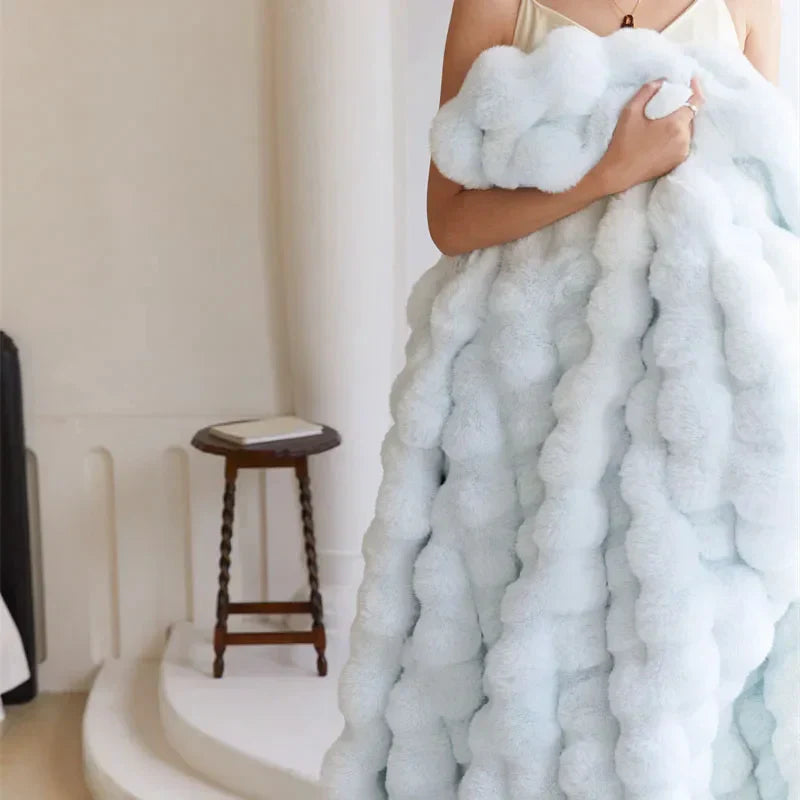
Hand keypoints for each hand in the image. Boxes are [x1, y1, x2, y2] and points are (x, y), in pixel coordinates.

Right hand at [592, 77, 704, 195]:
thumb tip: (661, 82)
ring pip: (688, 129)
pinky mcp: (678, 161)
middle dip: (684, 106)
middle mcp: (684, 138)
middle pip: (691, 115)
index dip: (696, 88)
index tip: (691, 80)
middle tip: (671, 102)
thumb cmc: (623, 143)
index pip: (696, 100)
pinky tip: (663, 135)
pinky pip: (683, 142)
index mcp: (675, 124)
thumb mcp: (630, 112)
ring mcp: (682, 151)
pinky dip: (677, 135)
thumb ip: (647, 91)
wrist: (619, 174)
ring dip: (680, 121)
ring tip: (666, 119)